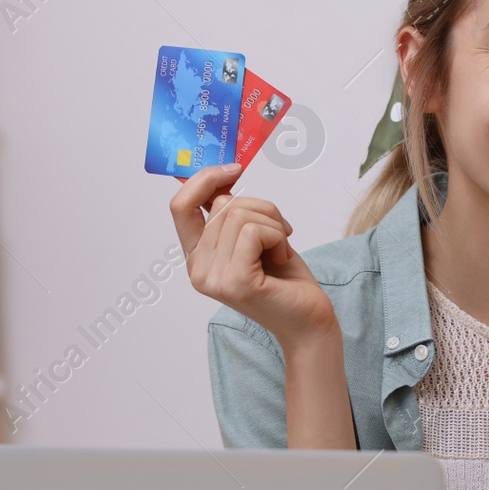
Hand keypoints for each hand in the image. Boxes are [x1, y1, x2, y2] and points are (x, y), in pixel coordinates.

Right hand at [169, 164, 336, 345]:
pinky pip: (253, 231)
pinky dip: (277, 236)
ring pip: (239, 214)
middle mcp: (198, 270)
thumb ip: (231, 214)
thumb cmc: (285, 280)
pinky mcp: (235, 282)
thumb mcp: (253, 237)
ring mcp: (213, 278)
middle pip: (222, 204)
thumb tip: (219, 176)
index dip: (203, 179)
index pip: (180, 206)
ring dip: (273, 224)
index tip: (234, 169)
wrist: (308, 320)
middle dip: (262, 208)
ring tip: (280, 249)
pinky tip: (281, 258)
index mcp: (197, 257)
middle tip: (281, 232)